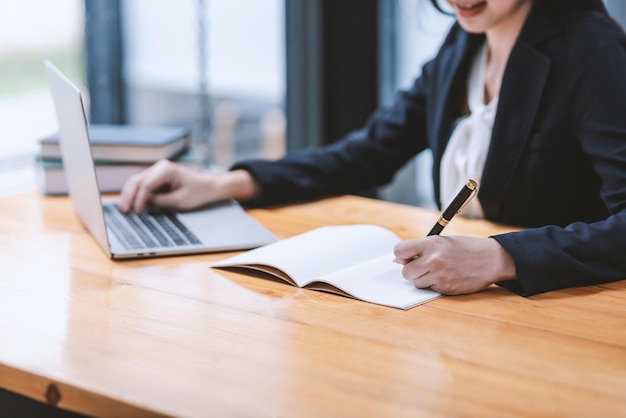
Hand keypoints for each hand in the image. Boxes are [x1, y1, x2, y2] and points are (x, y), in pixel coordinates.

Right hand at [117, 160, 257, 213]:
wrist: (210, 186)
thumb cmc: (198, 192)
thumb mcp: (179, 200)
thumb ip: (160, 201)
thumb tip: (143, 204)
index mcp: (166, 170)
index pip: (146, 185)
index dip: (138, 200)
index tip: (136, 212)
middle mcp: (159, 167)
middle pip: (136, 180)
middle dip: (128, 196)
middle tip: (123, 211)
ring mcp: (157, 170)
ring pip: (136, 181)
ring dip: (129, 194)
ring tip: (124, 209)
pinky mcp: (157, 176)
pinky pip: (143, 184)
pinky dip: (136, 193)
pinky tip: (132, 204)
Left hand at [393, 236, 515, 294]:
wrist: (491, 259)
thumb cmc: (465, 248)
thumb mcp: (442, 241)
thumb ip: (420, 249)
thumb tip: (397, 260)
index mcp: (431, 244)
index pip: (399, 250)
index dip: (401, 255)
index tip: (406, 256)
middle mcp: (434, 260)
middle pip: (405, 271)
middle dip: (411, 270)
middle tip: (423, 266)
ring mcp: (440, 276)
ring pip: (416, 282)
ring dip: (422, 279)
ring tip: (437, 271)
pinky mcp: (446, 289)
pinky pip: (429, 289)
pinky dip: (434, 285)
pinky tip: (447, 277)